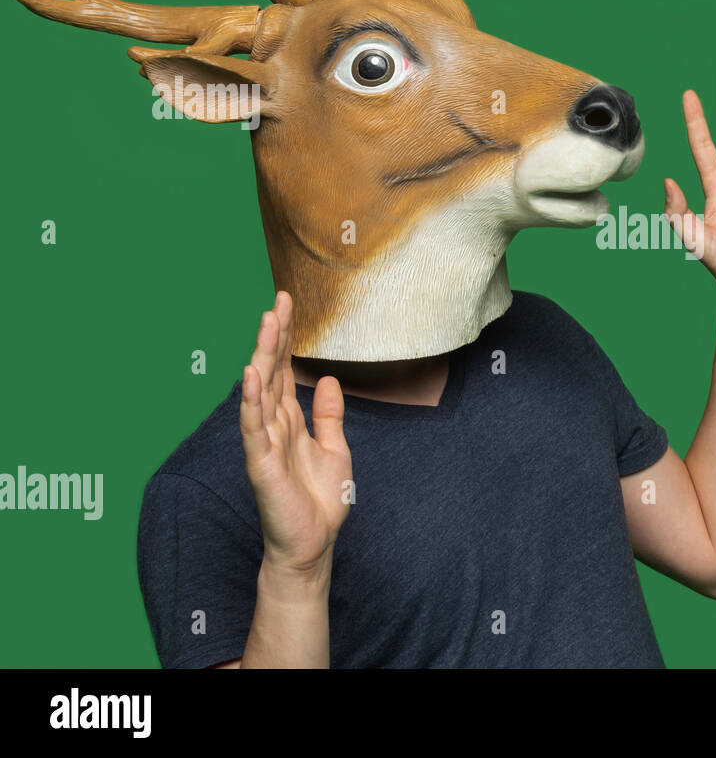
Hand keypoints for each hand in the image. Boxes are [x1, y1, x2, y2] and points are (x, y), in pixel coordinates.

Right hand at [239, 292, 352, 580]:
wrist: (312, 545)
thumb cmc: (319, 502)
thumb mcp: (334, 449)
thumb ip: (328, 415)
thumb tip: (325, 379)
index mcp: (290, 420)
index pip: (284, 371)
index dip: (285, 339)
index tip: (287, 304)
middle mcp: (273, 426)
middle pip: (271, 372)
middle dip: (274, 336)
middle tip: (279, 300)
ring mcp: (264, 444)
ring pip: (259, 393)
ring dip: (262, 357)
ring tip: (266, 323)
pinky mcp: (262, 465)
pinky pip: (253, 429)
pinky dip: (250, 402)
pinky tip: (250, 376)